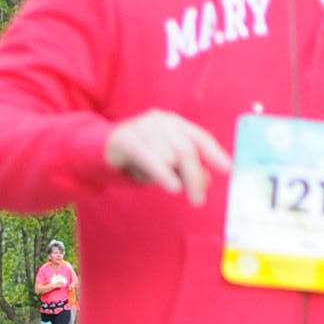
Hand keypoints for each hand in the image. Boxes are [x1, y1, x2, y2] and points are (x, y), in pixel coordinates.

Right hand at [105, 110, 230, 205]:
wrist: (96, 150)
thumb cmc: (134, 158)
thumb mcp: (162, 164)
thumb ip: (183, 169)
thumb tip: (205, 180)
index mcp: (173, 123)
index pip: (199, 137)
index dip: (214, 153)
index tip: (227, 170)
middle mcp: (160, 121)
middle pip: (186, 150)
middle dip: (195, 177)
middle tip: (198, 201)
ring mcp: (142, 128)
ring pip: (169, 156)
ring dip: (170, 177)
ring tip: (167, 186)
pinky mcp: (127, 140)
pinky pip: (151, 159)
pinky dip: (164, 174)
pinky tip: (173, 188)